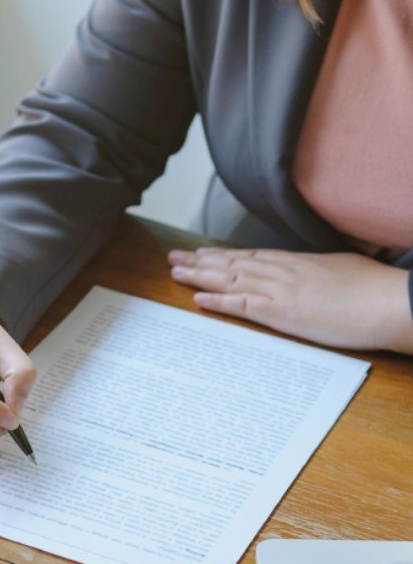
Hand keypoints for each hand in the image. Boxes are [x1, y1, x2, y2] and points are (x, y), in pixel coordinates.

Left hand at [168, 247, 412, 353]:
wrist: (388, 302)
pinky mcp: (280, 312)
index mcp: (296, 262)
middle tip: (175, 257)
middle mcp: (281, 271)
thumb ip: (320, 270)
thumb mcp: (342, 269)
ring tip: (175, 271)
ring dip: (199, 275)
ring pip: (229, 279)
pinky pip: (240, 305)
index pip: (250, 256)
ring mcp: (279, 290)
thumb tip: (315, 272)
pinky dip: (217, 300)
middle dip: (201, 260)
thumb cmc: (373, 289)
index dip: (222, 254)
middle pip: (232, 263)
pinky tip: (198, 298)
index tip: (203, 251)